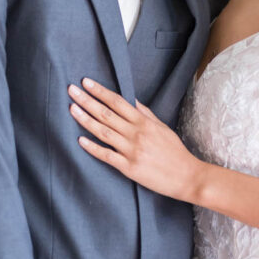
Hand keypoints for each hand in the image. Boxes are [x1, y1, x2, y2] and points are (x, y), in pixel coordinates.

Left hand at [68, 79, 200, 200]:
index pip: (118, 102)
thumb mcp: (162, 127)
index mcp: (144, 122)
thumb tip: (129, 100)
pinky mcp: (129, 167)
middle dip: (87, 101)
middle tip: (71, 90)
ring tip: (72, 108)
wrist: (187, 176)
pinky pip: (106, 155)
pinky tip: (80, 140)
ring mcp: (131, 151)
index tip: (86, 82)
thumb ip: (144, 113)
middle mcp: (136, 134)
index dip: (100, 91)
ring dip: (85, 119)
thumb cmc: (175, 152)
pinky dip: (92, 148)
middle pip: (106, 114)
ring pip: (103, 132)